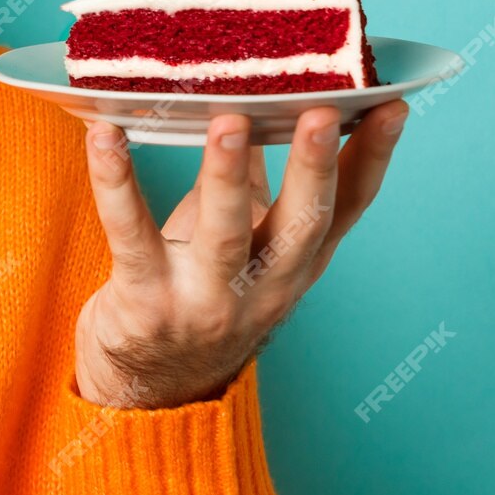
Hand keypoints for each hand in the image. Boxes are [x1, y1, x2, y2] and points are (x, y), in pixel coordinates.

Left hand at [72, 100, 408, 408]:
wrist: (146, 388)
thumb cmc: (196, 294)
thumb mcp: (243, 245)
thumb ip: (256, 185)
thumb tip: (264, 106)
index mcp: (295, 264)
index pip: (347, 209)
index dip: (371, 158)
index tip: (390, 106)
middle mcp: (262, 287)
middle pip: (301, 223)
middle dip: (313, 167)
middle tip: (320, 111)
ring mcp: (205, 300)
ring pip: (223, 233)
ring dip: (227, 174)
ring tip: (228, 122)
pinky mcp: (145, 302)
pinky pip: (130, 233)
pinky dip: (115, 181)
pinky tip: (105, 136)